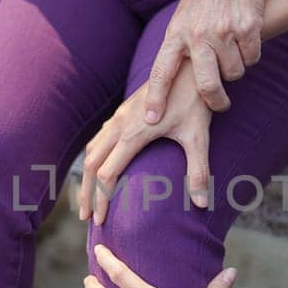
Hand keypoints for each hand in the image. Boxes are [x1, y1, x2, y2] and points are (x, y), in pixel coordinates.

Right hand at [79, 62, 212, 224]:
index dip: (102, 200)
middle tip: (86, 218)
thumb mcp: (199, 137)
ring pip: (92, 150)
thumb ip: (198, 171)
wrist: (189, 66)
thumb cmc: (194, 101)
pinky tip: (98, 168)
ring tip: (87, 199)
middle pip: (91, 165)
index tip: (101, 220)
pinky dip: (93, 158)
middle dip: (86, 193)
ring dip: (86, 177)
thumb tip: (201, 204)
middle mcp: (119, 125)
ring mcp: (118, 117)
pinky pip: (99, 138)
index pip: (107, 175)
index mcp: (132, 134)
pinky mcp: (122, 112)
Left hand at [144, 0, 280, 120]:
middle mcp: (198, 33)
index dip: (156, 98)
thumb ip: (180, 46)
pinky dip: (251, 54)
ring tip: (232, 48)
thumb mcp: (183, 17)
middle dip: (216, 100)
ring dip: (236, 68)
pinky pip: (252, 58)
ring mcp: (224, 30)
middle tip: (220, 104)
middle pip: (208, 84)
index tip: (151, 119)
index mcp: (176, 33)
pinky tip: (245, 37)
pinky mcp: (248, 27)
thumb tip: (174, 82)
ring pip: (235, 73)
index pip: (161, 71)